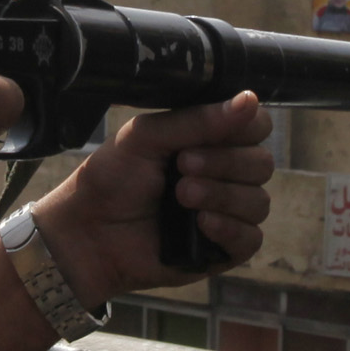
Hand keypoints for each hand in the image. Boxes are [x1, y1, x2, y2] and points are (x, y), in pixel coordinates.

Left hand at [28, 93, 275, 298]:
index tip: (209, 134)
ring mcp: (226, 213)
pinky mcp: (223, 249)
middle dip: (225, 163)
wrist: (87, 232)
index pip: (257, 127)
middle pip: (262, 164)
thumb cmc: (112, 180)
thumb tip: (250, 100)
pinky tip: (201, 223)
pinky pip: (251, 239)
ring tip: (181, 196)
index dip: (244, 128)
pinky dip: (229, 228)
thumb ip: (197, 120)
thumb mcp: (147, 137)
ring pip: (258, 201)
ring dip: (222, 195)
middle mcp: (225, 175)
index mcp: (210, 141)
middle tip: (182, 165)